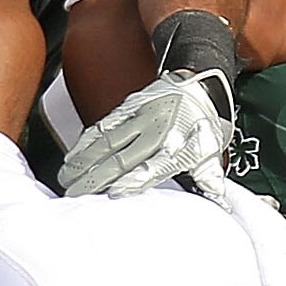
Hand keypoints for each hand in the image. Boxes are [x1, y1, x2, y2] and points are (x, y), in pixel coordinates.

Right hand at [57, 70, 231, 196]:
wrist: (203, 84)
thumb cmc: (204, 123)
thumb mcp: (212, 153)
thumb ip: (209, 180)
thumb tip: (218, 202)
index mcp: (177, 148)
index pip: (153, 168)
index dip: (133, 181)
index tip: (114, 194)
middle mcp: (157, 132)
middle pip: (122, 158)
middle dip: (96, 178)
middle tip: (74, 194)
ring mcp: (141, 118)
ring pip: (108, 142)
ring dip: (85, 161)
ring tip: (67, 178)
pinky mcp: (130, 106)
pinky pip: (106, 124)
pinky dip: (88, 140)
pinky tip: (74, 154)